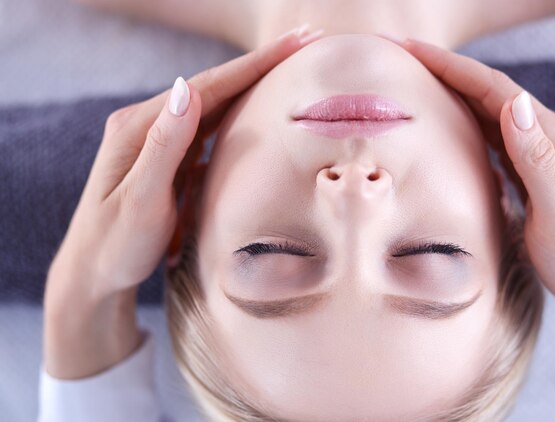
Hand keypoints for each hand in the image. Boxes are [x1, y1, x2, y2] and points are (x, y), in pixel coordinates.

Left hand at [43, 26, 323, 378]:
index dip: (253, 65)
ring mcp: (159, 142)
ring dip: (252, 87)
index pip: (207, 86)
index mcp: (139, 127)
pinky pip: (210, 132)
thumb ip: (164, 146)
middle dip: (260, 66)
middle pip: (214, 88)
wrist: (93, 274)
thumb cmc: (114, 244)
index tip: (294, 43)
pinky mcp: (169, 160)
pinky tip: (258, 111)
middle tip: (304, 44)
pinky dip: (239, 117)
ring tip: (289, 70)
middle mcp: (149, 125)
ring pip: (215, 107)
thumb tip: (189, 87)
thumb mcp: (139, 200)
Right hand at [396, 39, 554, 365]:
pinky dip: (466, 121)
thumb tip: (513, 104)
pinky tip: (449, 122)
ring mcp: (541, 154)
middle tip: (405, 57)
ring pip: (490, 112)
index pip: (497, 92)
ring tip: (418, 80)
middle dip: (447, 70)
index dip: (453, 68)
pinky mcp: (533, 172)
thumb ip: (538, 160)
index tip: (414, 51)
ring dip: (454, 92)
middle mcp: (549, 139)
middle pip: (491, 93)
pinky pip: (493, 137)